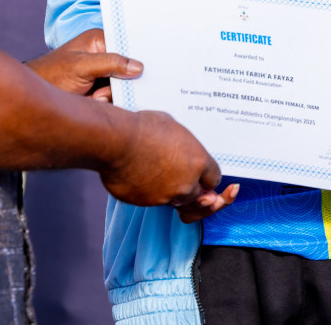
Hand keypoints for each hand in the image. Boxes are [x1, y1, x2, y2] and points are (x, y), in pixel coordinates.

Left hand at [26, 28, 139, 100]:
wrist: (35, 99)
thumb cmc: (52, 74)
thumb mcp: (81, 66)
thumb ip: (110, 63)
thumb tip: (138, 66)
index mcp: (99, 40)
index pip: (126, 45)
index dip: (134, 57)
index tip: (140, 71)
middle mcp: (103, 54)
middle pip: (127, 67)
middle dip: (120, 81)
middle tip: (102, 90)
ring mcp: (103, 73)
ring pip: (123, 84)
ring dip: (111, 94)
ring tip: (94, 97)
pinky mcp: (101, 89)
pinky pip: (116, 96)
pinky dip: (107, 101)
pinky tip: (94, 101)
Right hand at [101, 110, 239, 221]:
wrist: (116, 141)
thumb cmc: (142, 128)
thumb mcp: (173, 127)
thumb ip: (184, 145)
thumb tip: (181, 148)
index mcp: (198, 161)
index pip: (214, 178)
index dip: (207, 177)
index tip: (202, 175)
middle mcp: (187, 183)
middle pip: (198, 195)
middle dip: (190, 187)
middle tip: (178, 175)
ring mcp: (167, 196)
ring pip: (175, 200)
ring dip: (169, 191)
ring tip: (155, 171)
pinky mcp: (148, 204)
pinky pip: (152, 200)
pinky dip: (148, 192)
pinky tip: (139, 174)